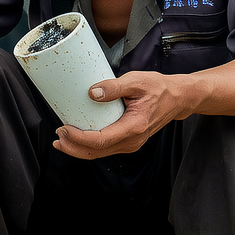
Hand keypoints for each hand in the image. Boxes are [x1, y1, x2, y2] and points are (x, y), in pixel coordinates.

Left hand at [53, 70, 193, 159]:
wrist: (177, 98)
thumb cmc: (159, 88)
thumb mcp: (137, 81)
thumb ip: (114, 87)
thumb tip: (92, 92)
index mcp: (134, 127)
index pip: (100, 141)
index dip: (78, 138)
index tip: (63, 128)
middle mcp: (132, 141)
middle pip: (96, 152)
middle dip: (73, 147)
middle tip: (57, 136)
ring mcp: (131, 144)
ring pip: (100, 153)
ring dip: (79, 150)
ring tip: (62, 140)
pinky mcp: (128, 141)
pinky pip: (106, 149)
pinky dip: (89, 147)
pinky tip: (78, 139)